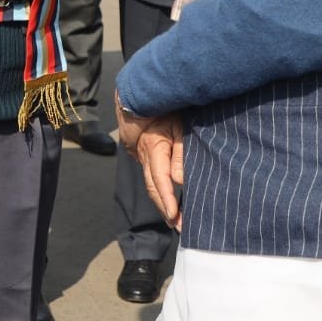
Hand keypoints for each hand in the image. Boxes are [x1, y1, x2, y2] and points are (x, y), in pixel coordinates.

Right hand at [116, 93, 183, 229]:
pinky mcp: (144, 154)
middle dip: (165, 208)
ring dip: (162, 202)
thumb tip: (179, 180)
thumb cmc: (165, 107)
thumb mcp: (178, 126)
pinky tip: (168, 200)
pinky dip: (159, 190)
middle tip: (178, 227)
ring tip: (173, 220)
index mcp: (153, 148)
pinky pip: (150, 176)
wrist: (141, 93)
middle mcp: (144, 155)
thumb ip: (180, 153)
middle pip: (153, 187)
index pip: (160, 180)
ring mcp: (141, 155)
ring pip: (150, 183)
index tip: (174, 217)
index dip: (167, 200)